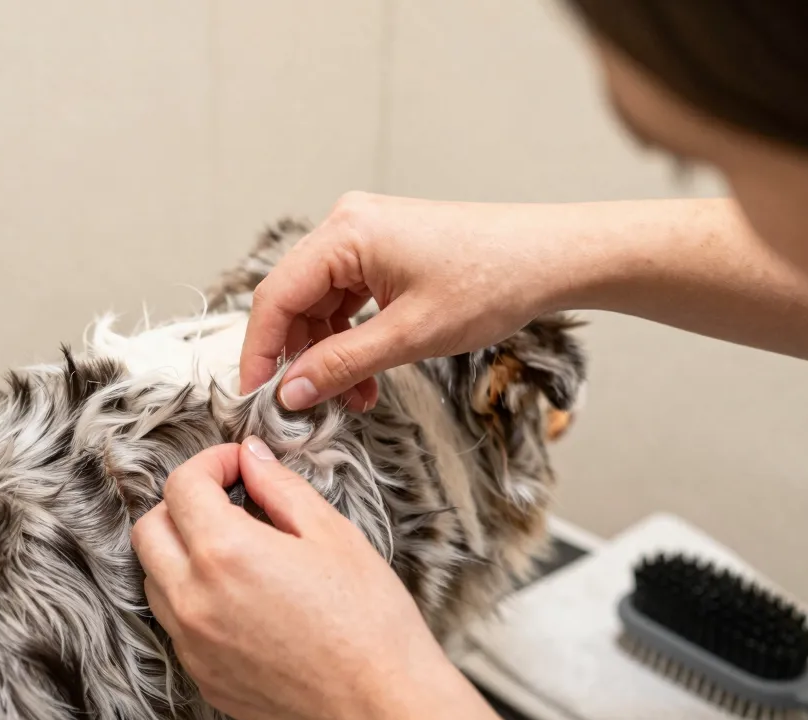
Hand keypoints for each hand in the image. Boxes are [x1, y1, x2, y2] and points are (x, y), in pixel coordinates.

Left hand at [130, 437, 454, 719]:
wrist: (384, 710)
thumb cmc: (370, 620)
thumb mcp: (333, 534)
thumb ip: (280, 486)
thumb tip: (250, 456)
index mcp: (224, 553)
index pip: (182, 486)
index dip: (211, 463)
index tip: (239, 467)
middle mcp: (193, 600)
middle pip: (149, 531)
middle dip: (182, 505)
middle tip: (230, 504)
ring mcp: (192, 646)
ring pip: (154, 580)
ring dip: (181, 555)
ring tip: (239, 554)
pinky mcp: (203, 680)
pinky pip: (178, 626)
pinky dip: (196, 601)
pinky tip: (246, 602)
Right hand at [240, 193, 580, 408]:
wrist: (550, 259)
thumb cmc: (491, 282)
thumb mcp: (409, 336)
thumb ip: (341, 365)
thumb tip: (290, 392)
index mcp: (345, 232)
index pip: (276, 296)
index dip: (260, 351)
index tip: (256, 396)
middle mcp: (346, 225)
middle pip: (294, 300)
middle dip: (298, 357)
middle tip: (304, 406)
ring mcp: (365, 236)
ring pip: (319, 305)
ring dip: (327, 355)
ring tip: (351, 399)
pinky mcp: (382, 251)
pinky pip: (345, 300)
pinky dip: (349, 340)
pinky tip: (364, 376)